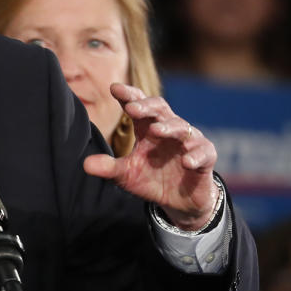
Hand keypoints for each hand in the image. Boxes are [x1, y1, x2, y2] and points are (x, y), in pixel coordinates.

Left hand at [83, 83, 218, 230]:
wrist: (179, 202)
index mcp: (146, 128)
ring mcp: (188, 141)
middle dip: (146, 106)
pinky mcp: (205, 157)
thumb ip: (109, 168)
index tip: (114, 88)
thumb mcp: (126, 175)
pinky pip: (203, 152)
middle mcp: (167, 129)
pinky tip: (186, 161)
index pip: (137, 105)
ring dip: (168, 127)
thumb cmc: (151, 180)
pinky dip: (195, 155)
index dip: (128, 95)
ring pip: (181, 127)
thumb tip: (86, 164)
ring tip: (155, 131)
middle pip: (160, 108)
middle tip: (131, 108)